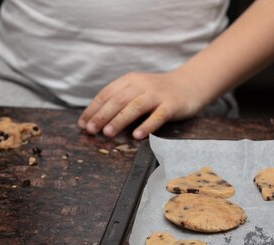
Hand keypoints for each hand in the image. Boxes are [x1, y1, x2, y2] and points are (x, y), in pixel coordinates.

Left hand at [78, 70, 205, 139]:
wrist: (190, 84)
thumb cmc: (159, 92)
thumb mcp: (138, 91)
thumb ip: (121, 101)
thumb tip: (97, 120)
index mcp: (130, 80)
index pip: (107, 94)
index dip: (93, 109)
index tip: (82, 123)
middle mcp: (142, 85)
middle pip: (118, 100)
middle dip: (102, 115)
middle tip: (91, 129)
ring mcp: (157, 94)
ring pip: (135, 106)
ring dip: (120, 119)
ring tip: (107, 133)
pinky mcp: (172, 105)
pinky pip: (158, 116)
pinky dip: (147, 125)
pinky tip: (137, 135)